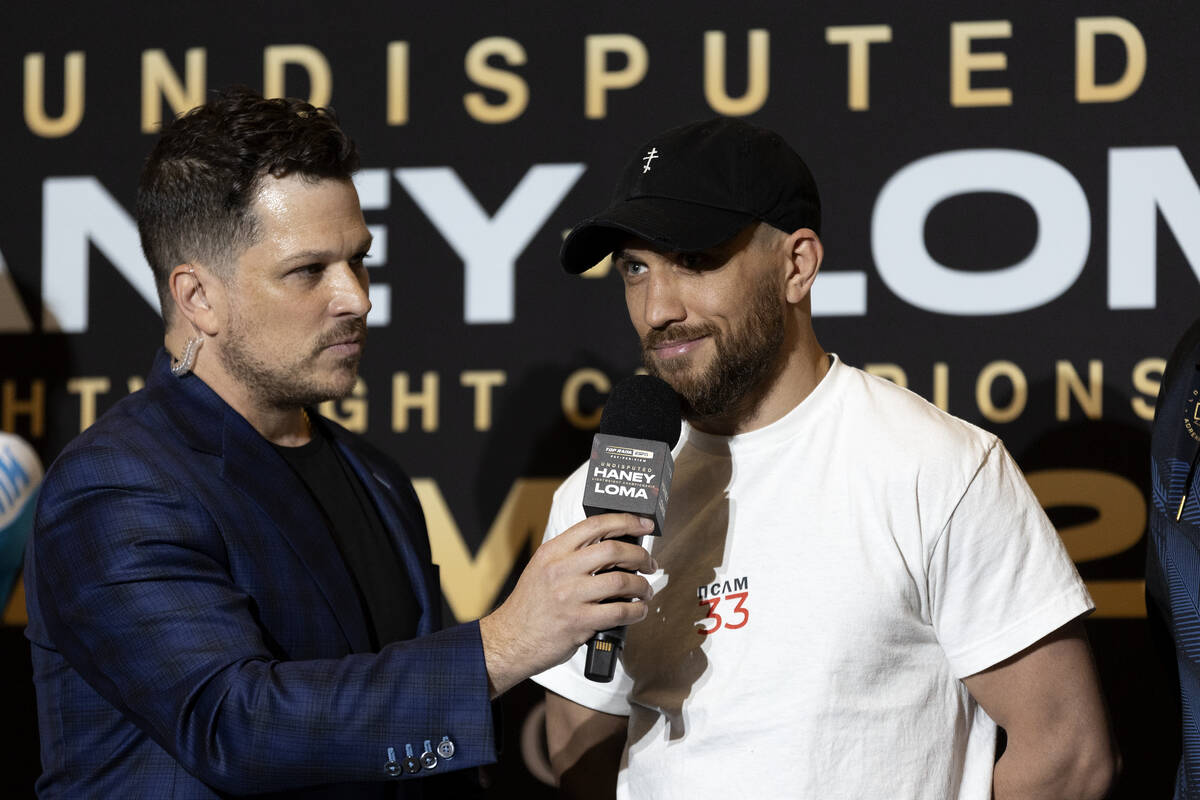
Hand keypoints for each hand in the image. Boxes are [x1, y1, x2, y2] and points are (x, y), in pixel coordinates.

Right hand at [478, 513, 655, 696]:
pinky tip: (639, 610)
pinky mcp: (578, 622)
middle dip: (640, 555)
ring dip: (641, 585)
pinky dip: (637, 610)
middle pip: (613, 550)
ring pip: (620, 581)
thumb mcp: (542, 569)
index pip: (595, 525)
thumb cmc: (530, 607)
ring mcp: (570, 596)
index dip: (625, 521)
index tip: (643, 525)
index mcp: (552, 552)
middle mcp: (561, 570)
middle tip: (649, 563)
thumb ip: (570, 556)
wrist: (510, 640)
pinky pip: (619, 612)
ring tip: (645, 590)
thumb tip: (611, 549)